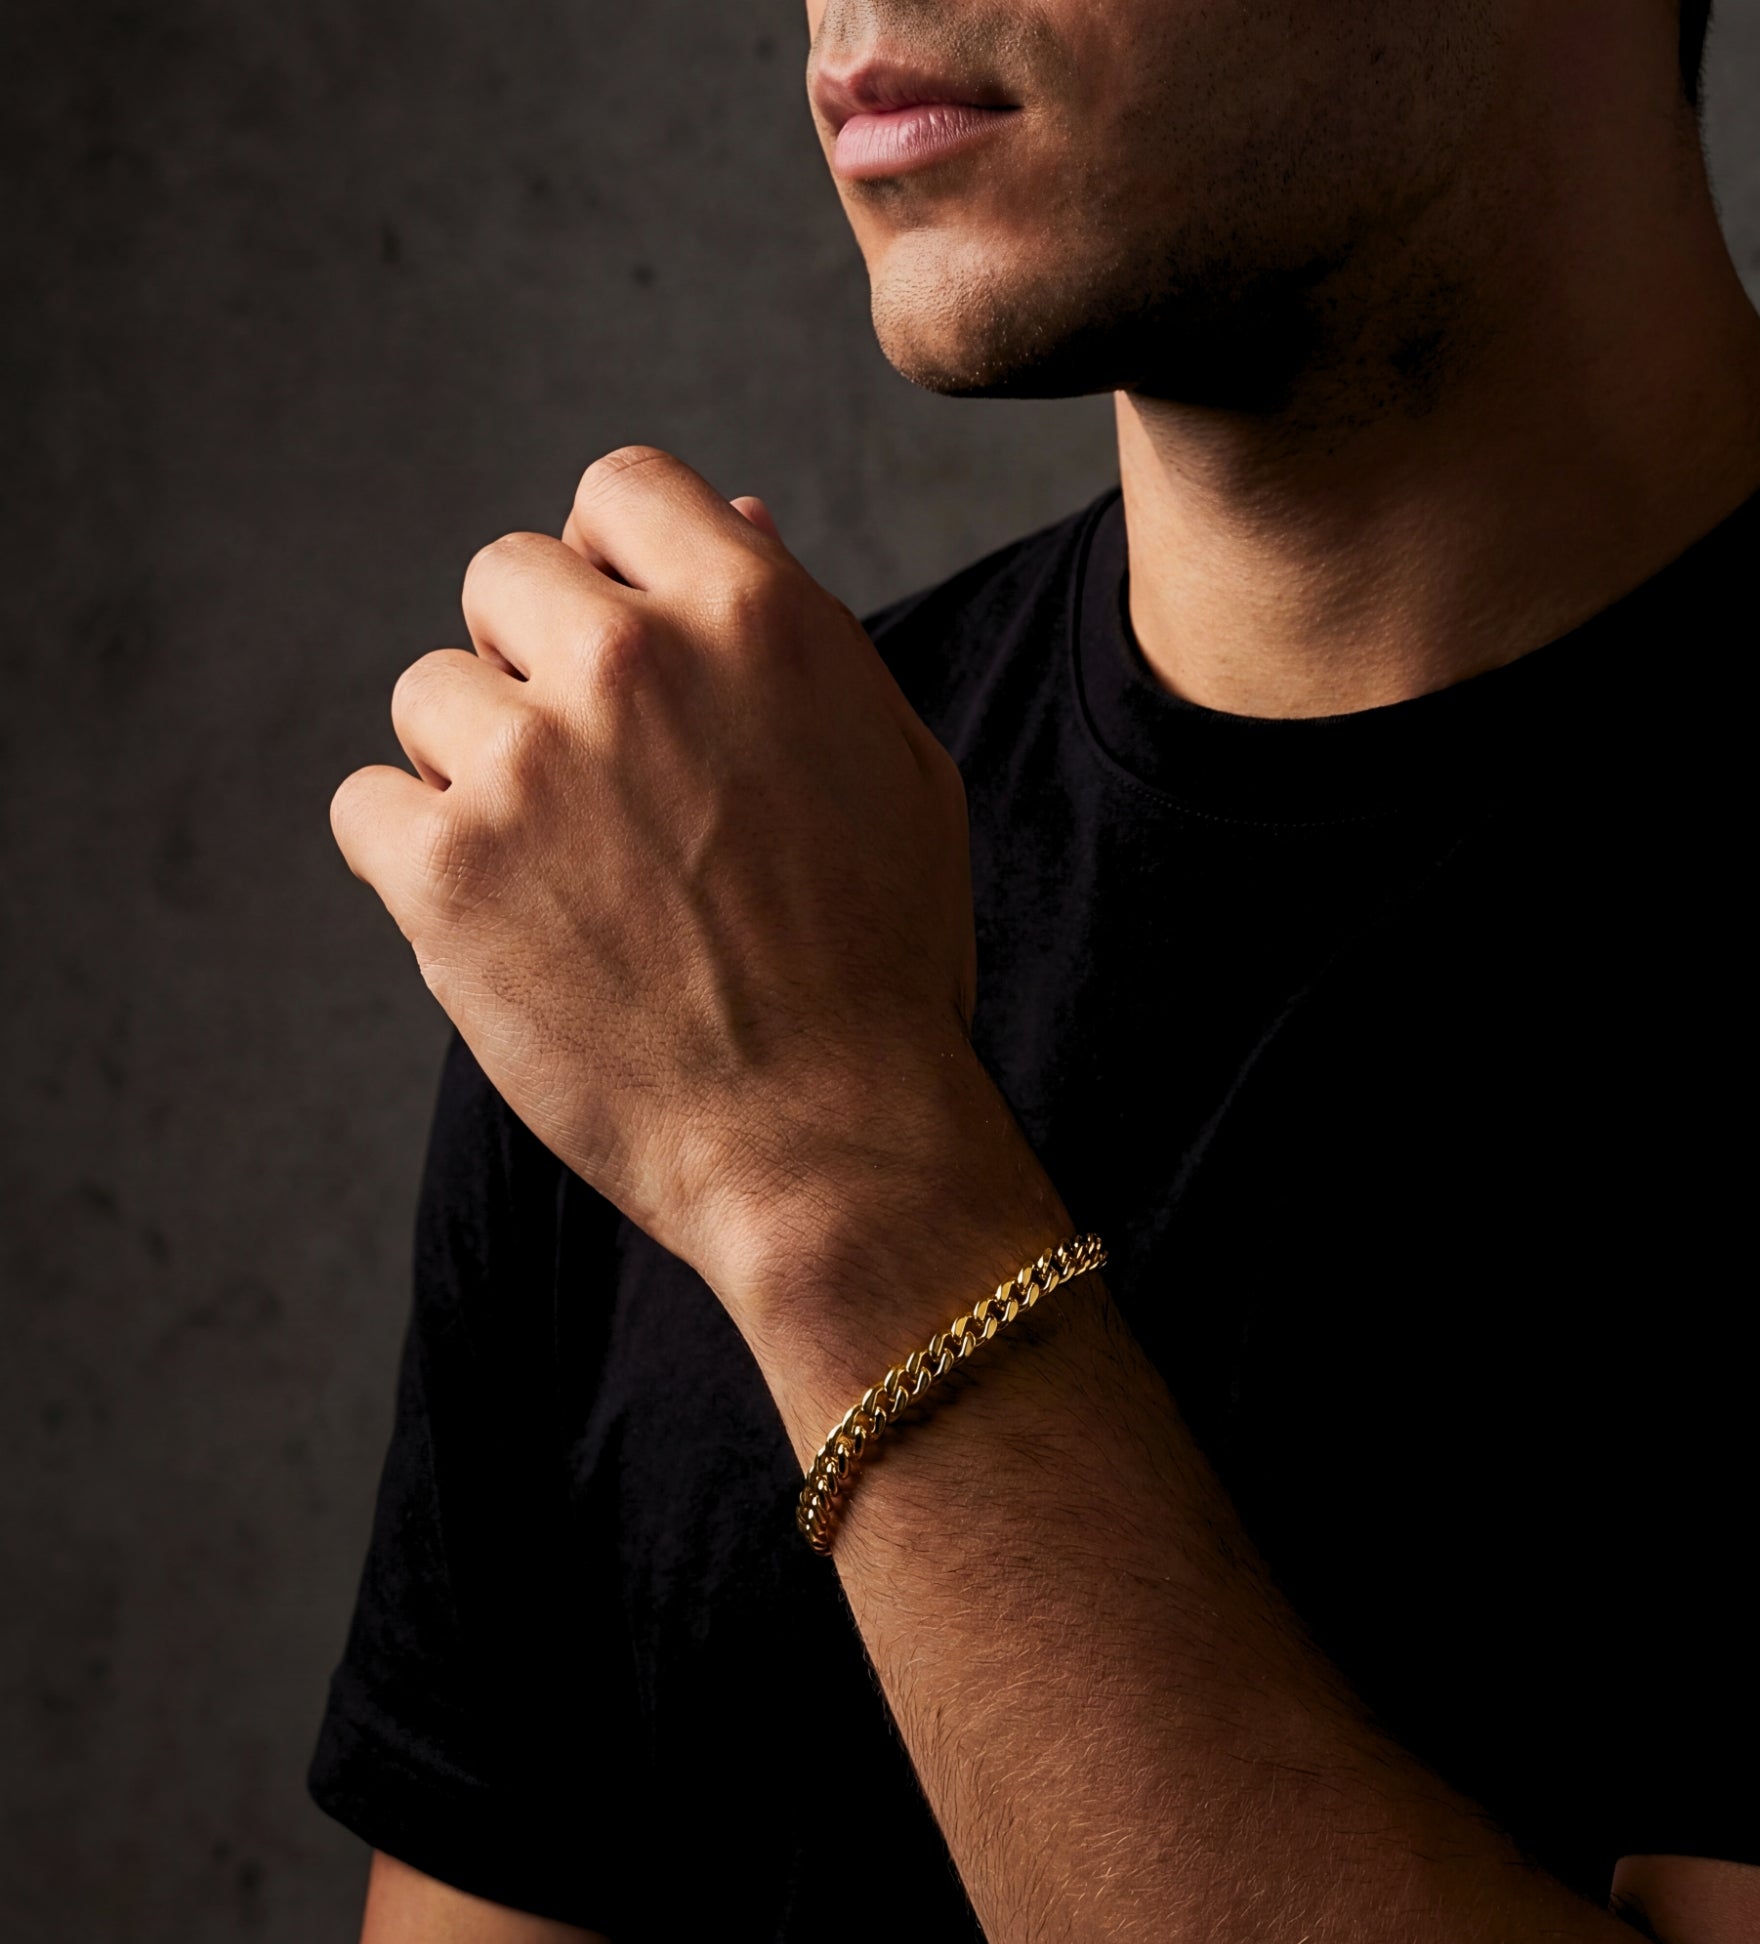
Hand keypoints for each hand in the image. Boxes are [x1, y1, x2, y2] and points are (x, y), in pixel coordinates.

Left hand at [330, 447, 987, 1310]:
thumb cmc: (883, 959)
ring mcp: (529, 764)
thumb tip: (732, 514)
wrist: (830, 1140)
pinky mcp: (445, 872)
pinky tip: (498, 923)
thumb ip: (803, 629)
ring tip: (566, 877)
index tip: (629, 651)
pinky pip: (365, 805)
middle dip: (538, 664)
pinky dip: (413, 862)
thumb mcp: (894, 764)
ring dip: (476, 771)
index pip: (619, 488)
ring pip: (429, 695)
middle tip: (600, 787)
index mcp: (754, 616)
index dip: (617, 565)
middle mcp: (633, 662)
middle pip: (503, 578)